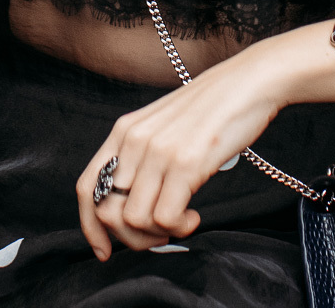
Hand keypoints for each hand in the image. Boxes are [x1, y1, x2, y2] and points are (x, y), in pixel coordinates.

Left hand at [77, 42, 290, 257]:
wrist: (248, 83)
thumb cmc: (212, 110)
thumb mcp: (163, 128)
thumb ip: (144, 158)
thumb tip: (136, 205)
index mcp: (123, 132)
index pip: (86, 187)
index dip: (90, 226)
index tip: (104, 251)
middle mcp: (133, 141)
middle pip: (107, 212)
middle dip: (132, 238)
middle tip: (160, 235)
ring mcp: (158, 152)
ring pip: (133, 220)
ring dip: (158, 235)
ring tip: (182, 221)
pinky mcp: (186, 164)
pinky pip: (165, 218)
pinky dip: (179, 228)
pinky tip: (194, 215)